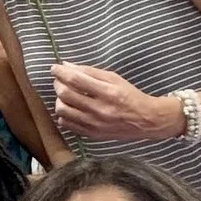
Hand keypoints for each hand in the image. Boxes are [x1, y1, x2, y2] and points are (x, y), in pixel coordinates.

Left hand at [49, 62, 180, 141]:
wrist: (146, 120)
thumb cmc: (129, 95)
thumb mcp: (114, 79)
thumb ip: (89, 72)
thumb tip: (66, 65)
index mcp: (108, 92)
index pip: (75, 79)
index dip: (60, 72)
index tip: (54, 68)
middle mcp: (100, 109)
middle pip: (65, 95)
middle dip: (58, 84)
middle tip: (60, 80)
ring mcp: (95, 124)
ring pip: (62, 111)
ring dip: (59, 100)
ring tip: (65, 95)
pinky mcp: (92, 134)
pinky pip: (67, 124)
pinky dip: (64, 115)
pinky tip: (71, 109)